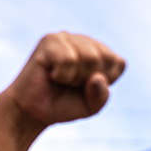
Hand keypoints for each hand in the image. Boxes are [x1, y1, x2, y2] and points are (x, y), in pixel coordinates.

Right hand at [3, 32, 124, 131]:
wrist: (31, 113)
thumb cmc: (61, 105)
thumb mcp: (90, 106)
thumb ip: (102, 95)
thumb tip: (97, 77)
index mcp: (97, 51)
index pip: (118, 63)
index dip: (105, 82)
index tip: (85, 88)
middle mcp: (83, 40)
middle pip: (105, 59)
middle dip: (88, 80)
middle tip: (69, 84)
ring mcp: (66, 37)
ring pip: (89, 57)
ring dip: (74, 78)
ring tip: (60, 79)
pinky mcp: (49, 40)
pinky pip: (69, 59)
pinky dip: (62, 75)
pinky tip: (50, 74)